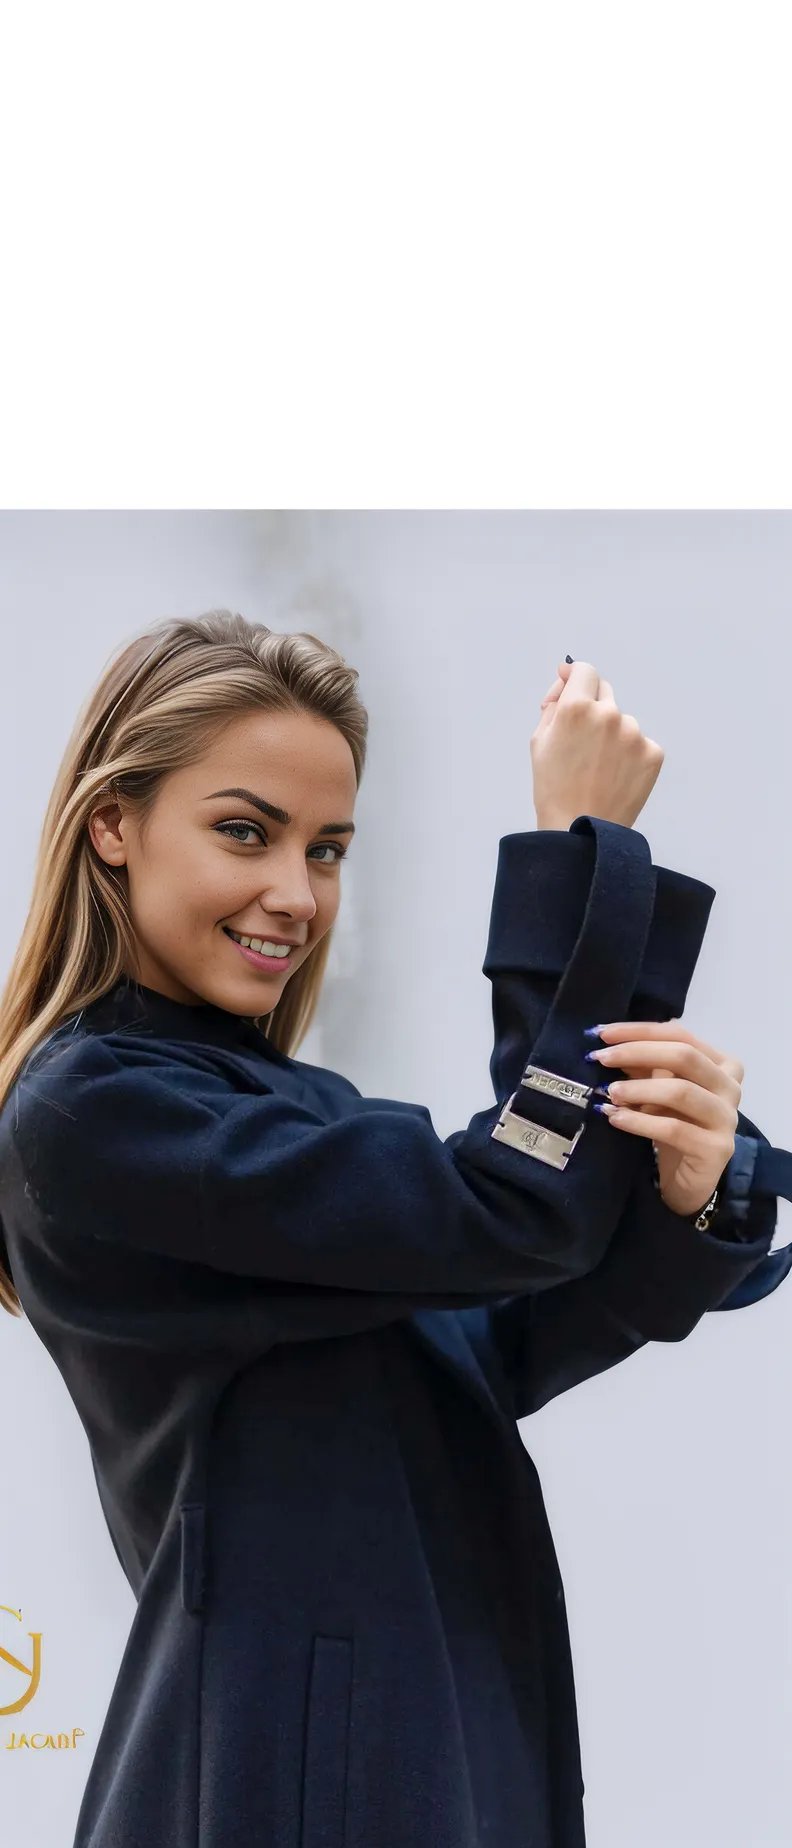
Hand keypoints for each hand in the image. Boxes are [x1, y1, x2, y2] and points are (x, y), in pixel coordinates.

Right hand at [531, 658, 663, 830]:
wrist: (580, 830)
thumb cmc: (553, 788)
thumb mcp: (539, 740)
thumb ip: (555, 703)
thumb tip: (568, 678)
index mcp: (577, 708)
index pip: (584, 671)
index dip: (574, 676)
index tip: (570, 685)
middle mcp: (609, 714)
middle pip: (604, 692)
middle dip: (591, 706)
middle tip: (579, 739)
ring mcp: (635, 734)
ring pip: (622, 721)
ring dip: (610, 734)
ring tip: (596, 767)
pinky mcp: (653, 753)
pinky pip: (639, 743)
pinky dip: (628, 754)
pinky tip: (614, 775)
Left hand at [587, 1018, 742, 1217]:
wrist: (686, 1180)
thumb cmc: (673, 1125)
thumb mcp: (657, 1088)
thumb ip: (642, 1065)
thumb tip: (608, 1041)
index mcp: (722, 1063)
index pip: (680, 1034)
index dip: (640, 1031)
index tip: (602, 1033)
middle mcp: (731, 1087)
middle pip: (684, 1056)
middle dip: (637, 1052)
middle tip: (601, 1059)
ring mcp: (727, 1118)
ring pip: (680, 1091)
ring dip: (638, 1088)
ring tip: (609, 1092)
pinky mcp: (717, 1149)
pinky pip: (674, 1128)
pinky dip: (639, 1121)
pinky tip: (615, 1118)